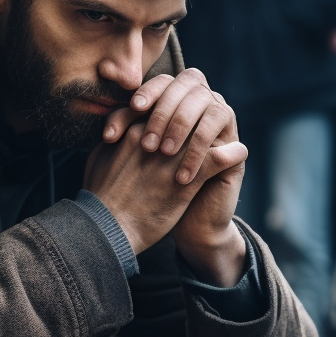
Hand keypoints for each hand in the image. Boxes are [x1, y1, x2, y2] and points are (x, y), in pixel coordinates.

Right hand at [96, 69, 247, 282]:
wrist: (109, 229)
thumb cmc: (100, 198)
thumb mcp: (98, 159)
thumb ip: (111, 140)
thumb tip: (116, 132)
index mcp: (134, 130)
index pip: (164, 107)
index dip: (178, 112)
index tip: (187, 120)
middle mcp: (155, 138)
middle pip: (187, 114)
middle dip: (200, 117)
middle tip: (211, 122)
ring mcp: (172, 159)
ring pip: (205, 132)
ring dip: (218, 133)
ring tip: (227, 136)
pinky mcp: (186, 181)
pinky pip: (219, 158)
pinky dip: (231, 155)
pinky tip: (236, 154)